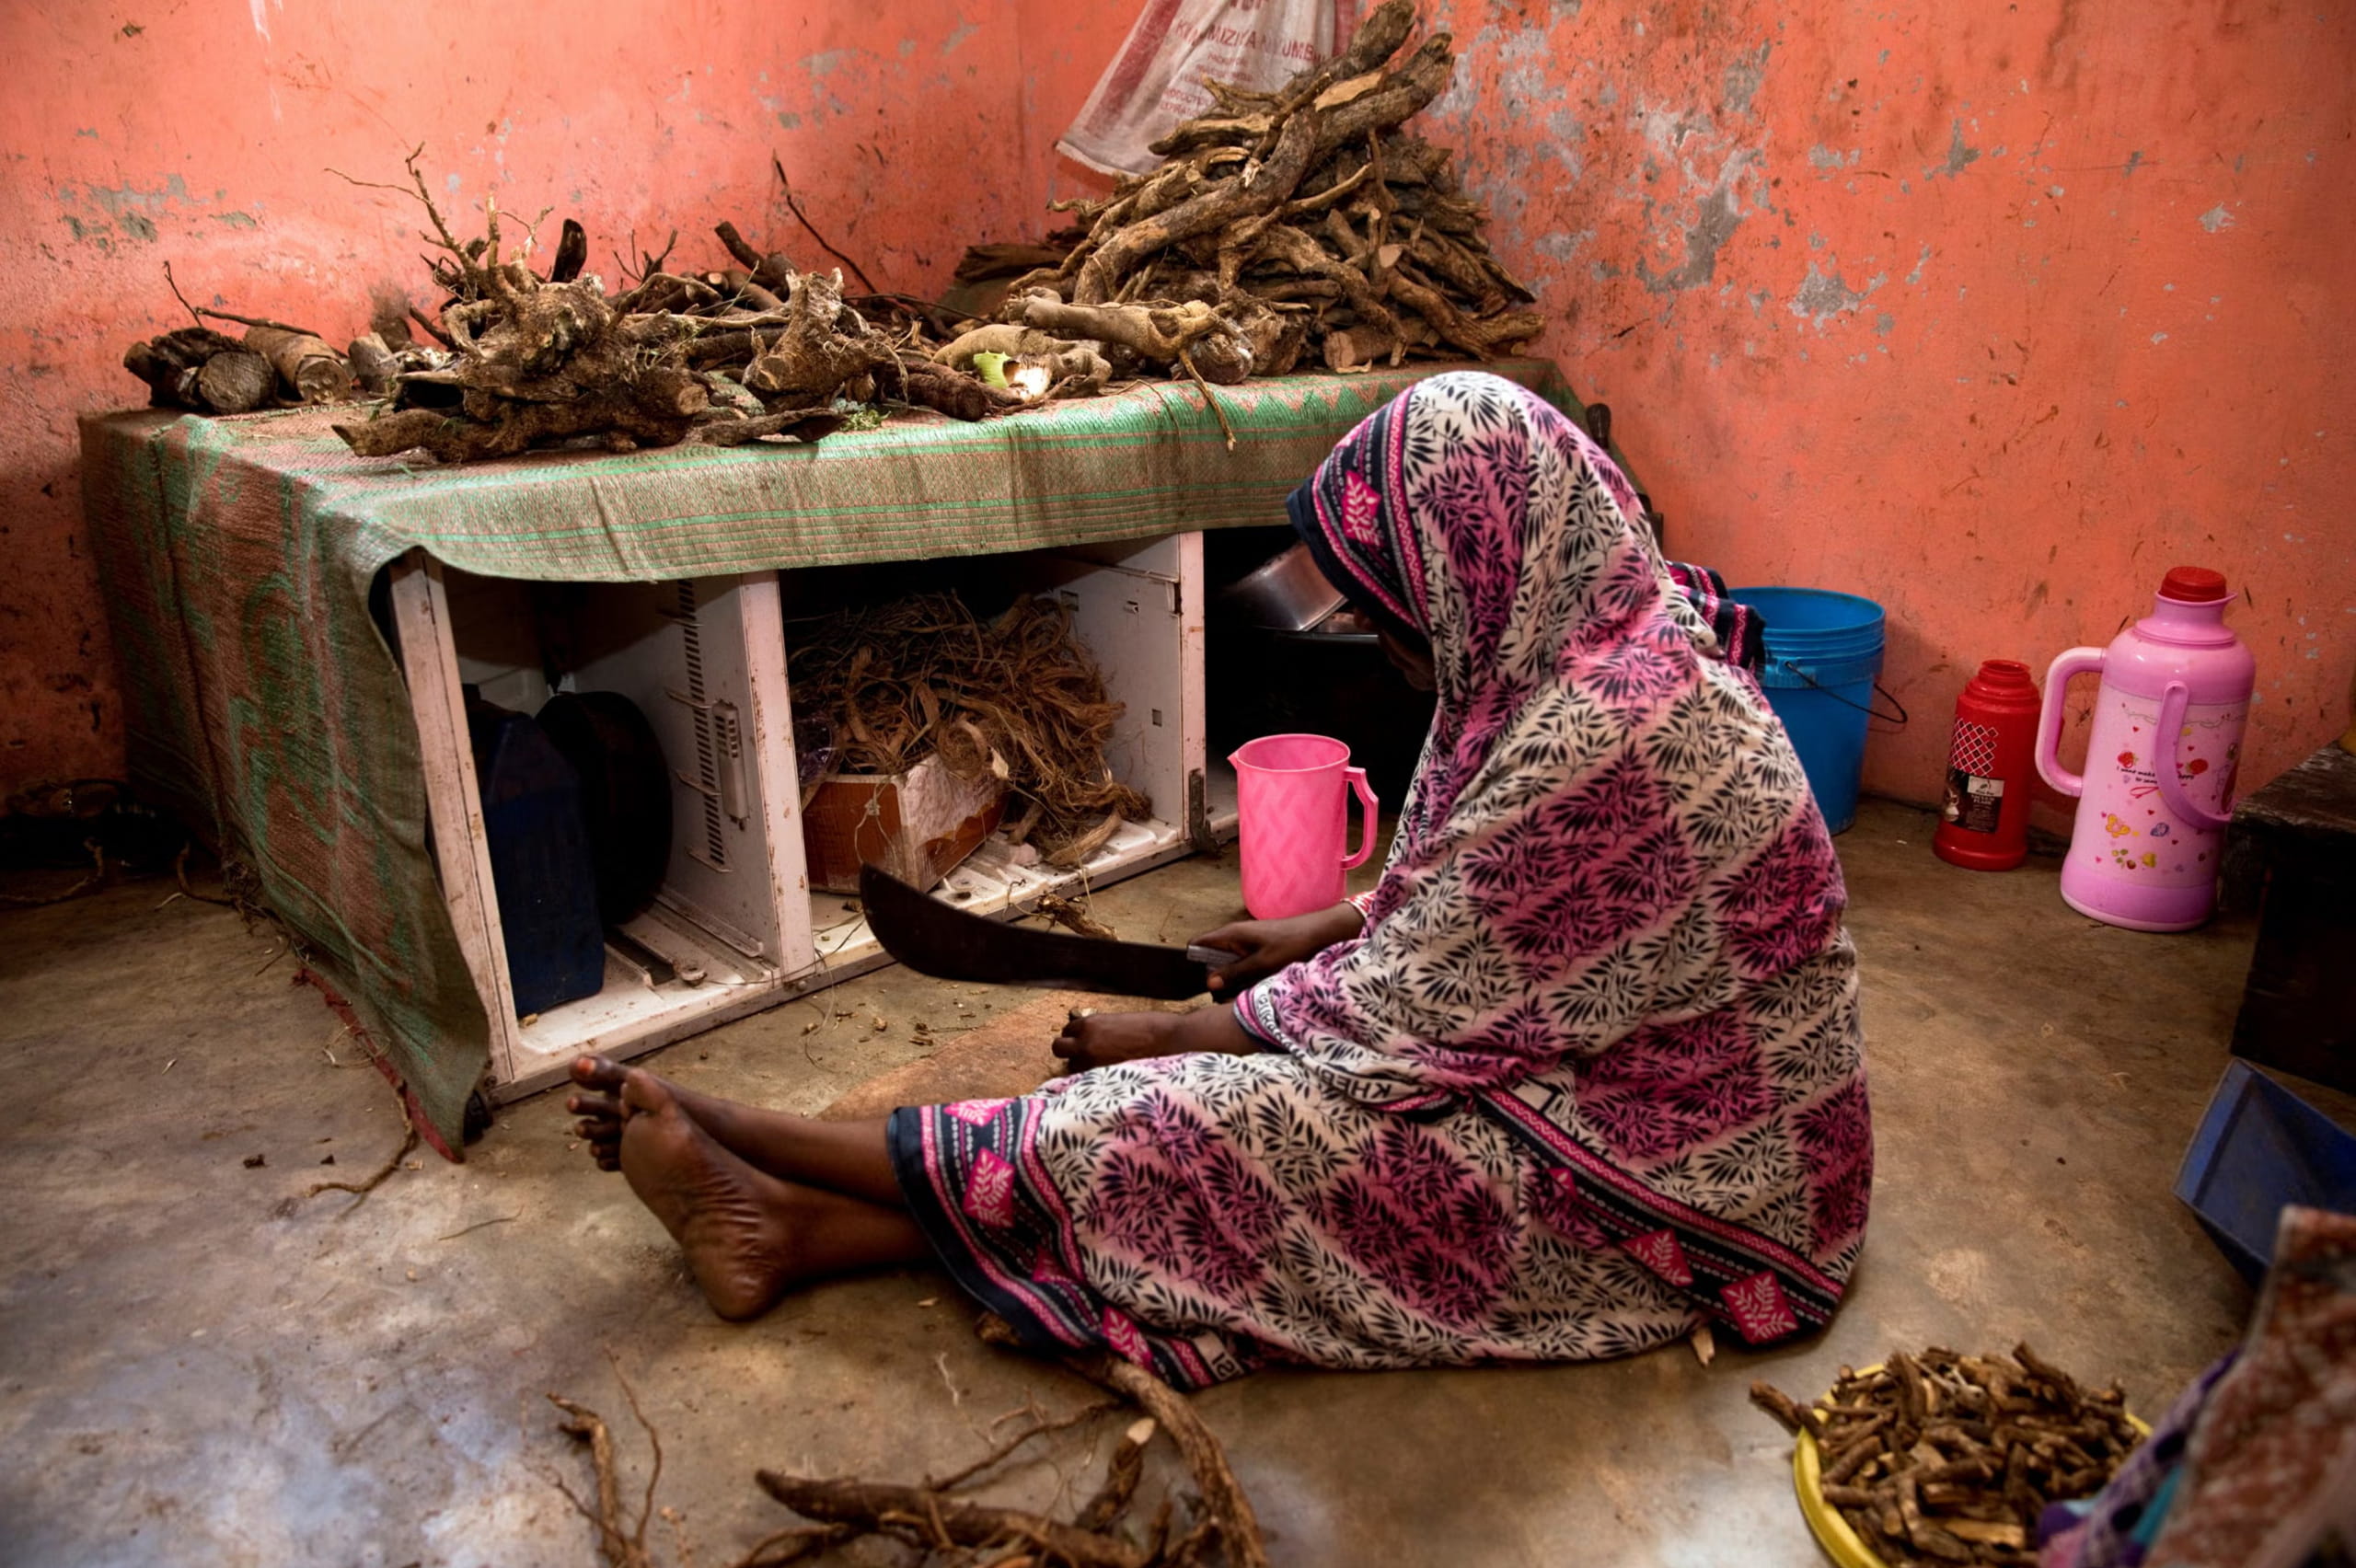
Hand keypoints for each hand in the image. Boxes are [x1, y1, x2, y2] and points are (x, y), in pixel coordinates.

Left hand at [1052, 1010, 1181, 1072]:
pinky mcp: (1103, 1078)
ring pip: (1071, 1067)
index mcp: (1091, 1024)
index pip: (1068, 1029)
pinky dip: (1092, 1079)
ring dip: (1080, 1066)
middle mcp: (1086, 1042)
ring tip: (1098, 1066)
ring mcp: (1092, 1063)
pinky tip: (1105, 1076)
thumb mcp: (1120, 1021)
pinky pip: (1086, 1080)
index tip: (1085, 1039)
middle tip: (1082, 1053)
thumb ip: (1101, 1029)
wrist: (1170, 1041)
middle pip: (1058, 1048)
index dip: (1077, 1035)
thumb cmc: (1152, 1028)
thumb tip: (1092, 1037)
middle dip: (1069, 1050)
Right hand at [1194, 902, 1366, 993]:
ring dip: (1229, 979)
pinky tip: (1248, 989)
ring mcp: (1246, 943)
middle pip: (1211, 957)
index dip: (1191, 961)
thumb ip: (1234, 972)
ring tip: (1233, 996)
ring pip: (1227, 963)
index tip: (1192, 982)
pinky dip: (1242, 976)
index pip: (1198, 944)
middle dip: (1212, 976)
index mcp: (1231, 934)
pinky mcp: (1258, 950)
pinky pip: (1241, 965)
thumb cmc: (1291, 944)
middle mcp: (1235, 936)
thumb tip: (1207, 982)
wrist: (1320, 933)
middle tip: (1217, 997)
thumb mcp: (1262, 963)